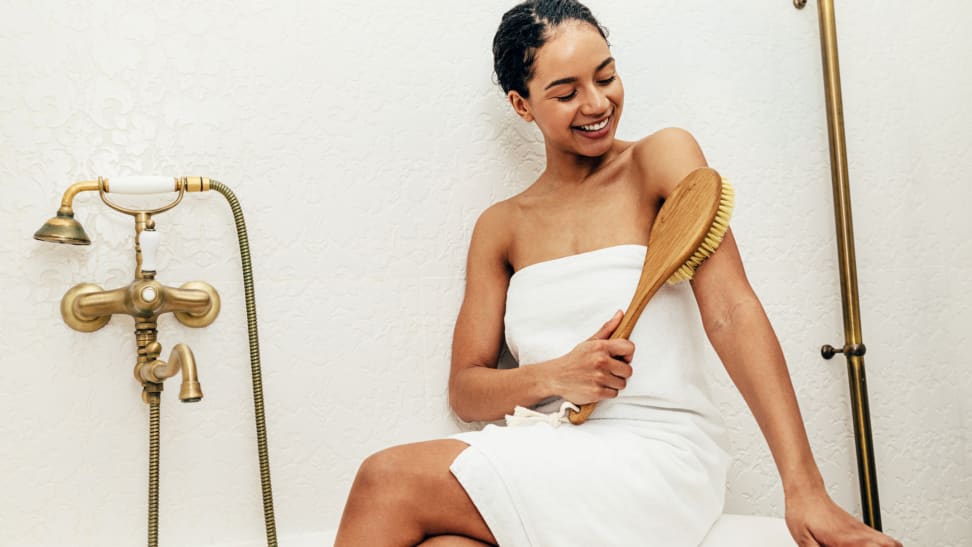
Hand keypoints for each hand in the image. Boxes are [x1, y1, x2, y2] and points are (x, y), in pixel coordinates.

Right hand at [548, 310, 634, 404]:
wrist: (556, 376)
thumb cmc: (575, 359)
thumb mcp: (590, 342)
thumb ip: (608, 329)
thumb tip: (621, 314)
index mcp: (601, 347)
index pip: (629, 348)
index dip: (628, 355)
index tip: (621, 358)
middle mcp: (601, 361)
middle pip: (628, 370)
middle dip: (620, 372)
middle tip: (609, 370)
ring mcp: (599, 377)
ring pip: (622, 383)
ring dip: (613, 382)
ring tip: (602, 378)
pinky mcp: (596, 392)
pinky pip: (614, 394)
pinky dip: (607, 392)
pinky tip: (597, 386)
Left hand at [785, 489, 901, 546]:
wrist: (805, 491)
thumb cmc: (803, 511)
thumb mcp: (804, 538)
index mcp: (845, 539)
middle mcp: (858, 532)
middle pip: (890, 544)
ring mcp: (860, 528)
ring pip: (888, 541)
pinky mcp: (858, 526)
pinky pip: (878, 537)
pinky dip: (880, 544)